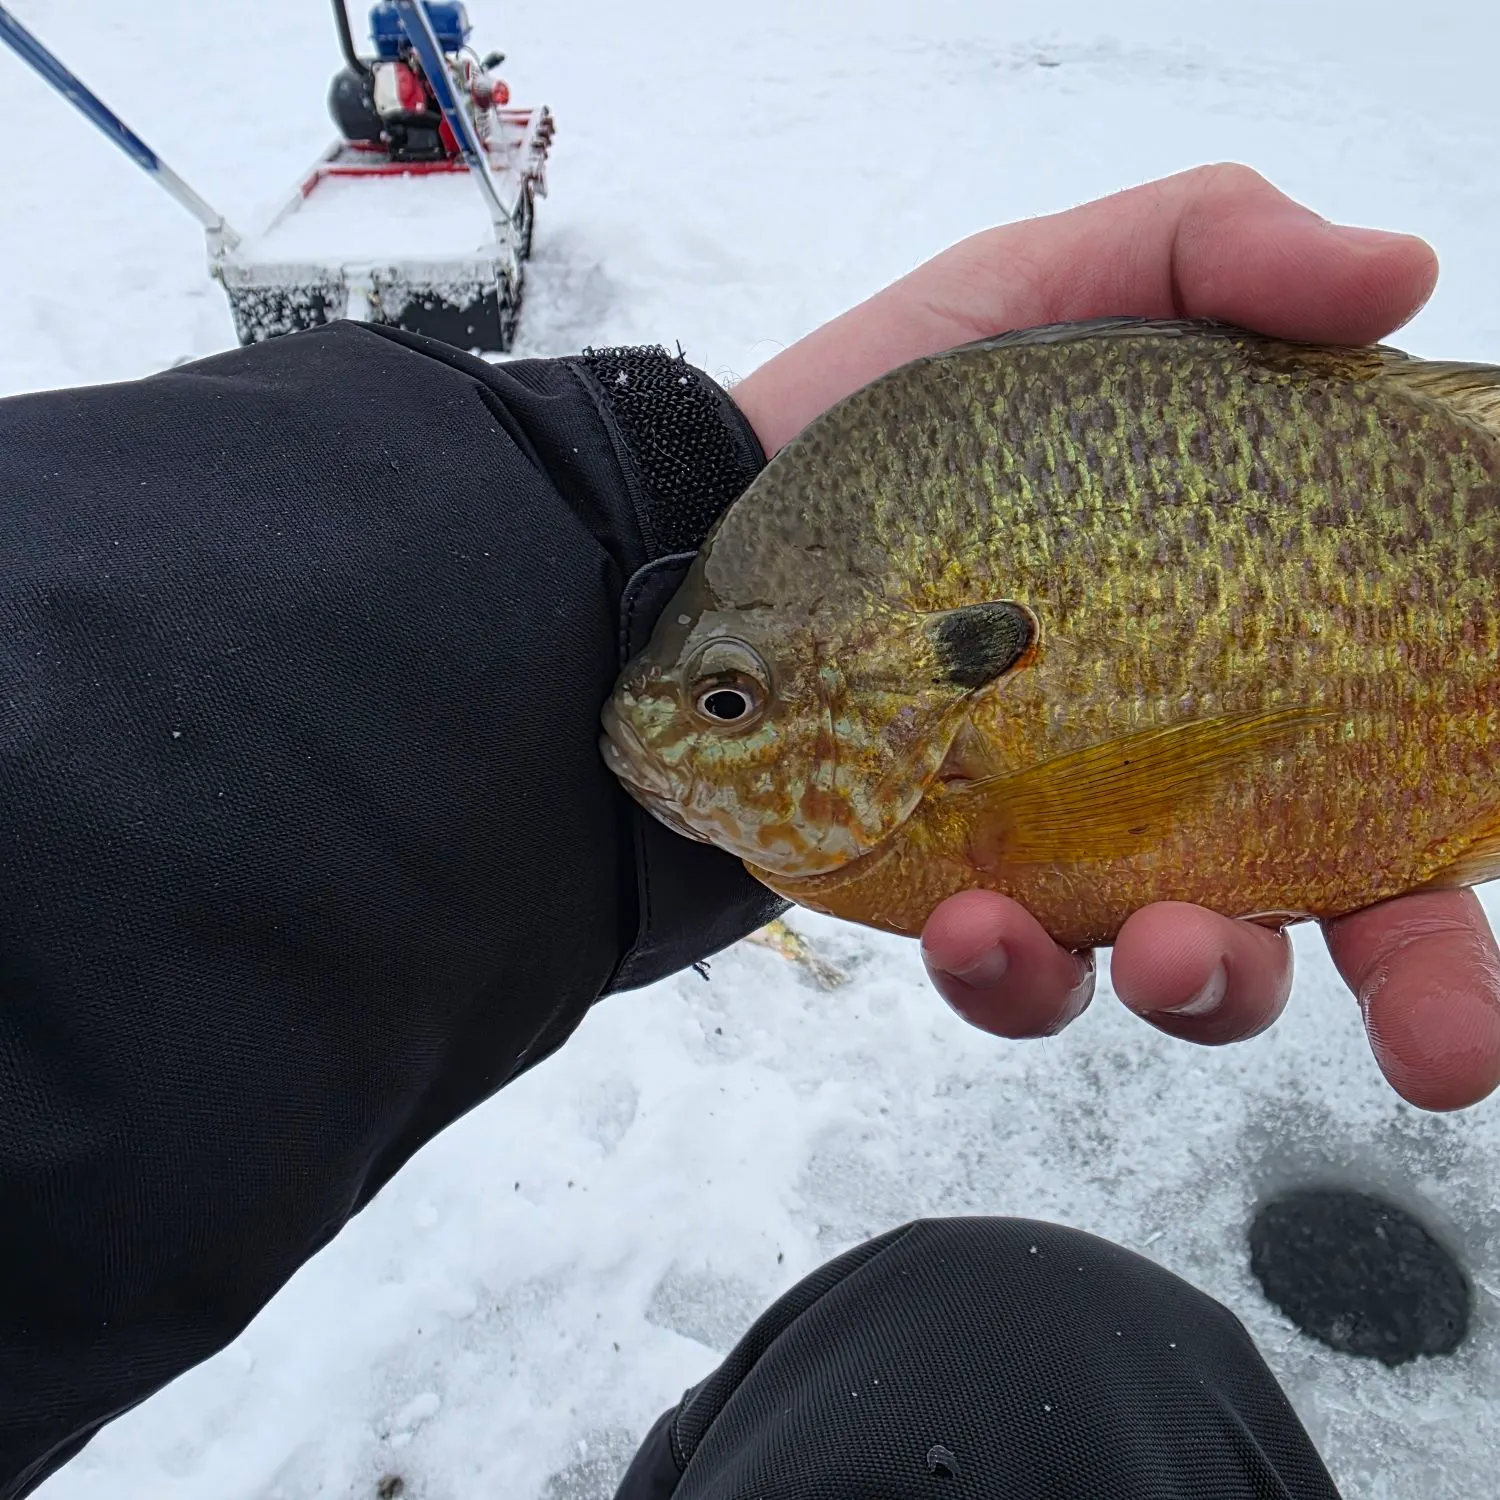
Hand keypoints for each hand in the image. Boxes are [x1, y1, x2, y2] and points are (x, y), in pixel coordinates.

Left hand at [731, 164, 1499, 1112]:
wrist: (699, 510)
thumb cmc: (890, 416)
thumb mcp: (1051, 285)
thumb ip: (1215, 253)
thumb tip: (1406, 276)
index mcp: (1248, 637)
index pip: (1406, 744)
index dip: (1470, 823)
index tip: (1486, 869)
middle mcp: (1178, 758)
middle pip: (1343, 903)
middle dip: (1419, 990)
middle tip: (1447, 1049)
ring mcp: (1062, 838)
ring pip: (1182, 965)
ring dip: (1207, 984)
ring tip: (1166, 944)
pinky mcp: (947, 885)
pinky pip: (1005, 974)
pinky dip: (1010, 976)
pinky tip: (974, 927)